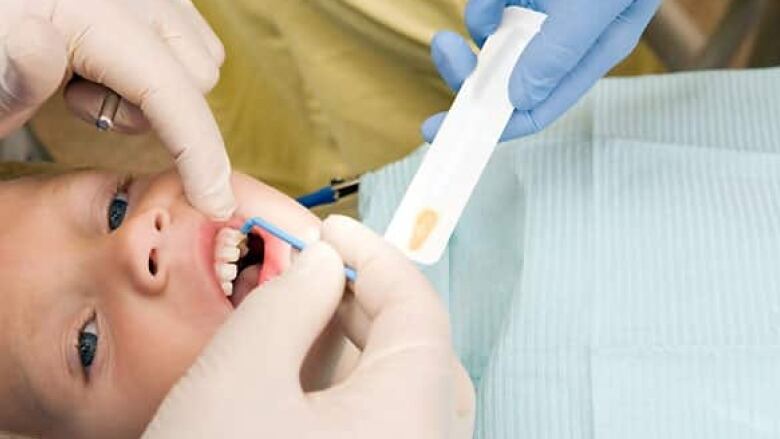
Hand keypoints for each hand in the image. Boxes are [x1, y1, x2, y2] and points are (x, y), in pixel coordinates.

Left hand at [0, 0, 233, 218]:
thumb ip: (10, 78)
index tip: (214, 204)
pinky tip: (107, 60)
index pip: (168, 88)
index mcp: (84, 6)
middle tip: (77, 101)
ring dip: (161, 87)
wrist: (0, 26)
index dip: (199, 154)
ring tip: (86, 78)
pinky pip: (190, 34)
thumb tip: (42, 44)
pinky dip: (165, 63)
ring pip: (202, 55)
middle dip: (154, 111)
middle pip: (198, 75)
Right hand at [143, 216, 474, 437]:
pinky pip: (379, 422)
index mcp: (412, 416)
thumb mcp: (238, 381)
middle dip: (364, 299)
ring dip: (354, 341)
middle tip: (313, 270)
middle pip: (416, 349)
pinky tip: (299, 371)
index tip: (332, 229)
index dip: (377, 256)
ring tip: (300, 314)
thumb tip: (321, 262)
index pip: (419, 311)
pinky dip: (346, 386)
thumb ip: (288, 305)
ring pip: (398, 388)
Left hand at [422, 0, 660, 141]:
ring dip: (481, 16)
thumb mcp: (597, 5)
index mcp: (589, 54)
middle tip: (446, 47)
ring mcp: (543, 6)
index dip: (494, 123)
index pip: (538, 107)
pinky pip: (494, 1)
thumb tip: (518, 98)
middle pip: (505, 75)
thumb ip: (561, 51)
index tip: (448, 126)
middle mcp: (563, 36)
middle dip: (471, 67)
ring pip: (493, 31)